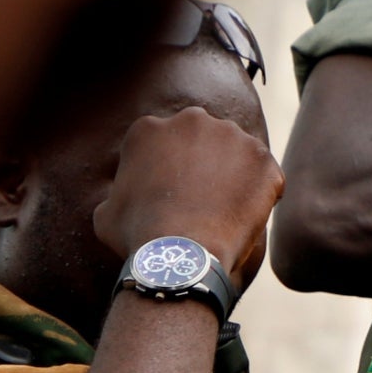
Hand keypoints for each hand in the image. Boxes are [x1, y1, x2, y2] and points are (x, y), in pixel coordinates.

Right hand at [94, 108, 284, 281]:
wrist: (182, 251)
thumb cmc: (139, 235)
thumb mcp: (106, 213)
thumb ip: (119, 193)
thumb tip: (125, 197)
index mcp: (149, 128)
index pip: (163, 142)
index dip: (168, 169)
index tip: (171, 192)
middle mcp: (192, 120)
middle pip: (202, 139)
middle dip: (204, 162)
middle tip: (203, 196)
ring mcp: (232, 136)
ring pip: (236, 153)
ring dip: (234, 175)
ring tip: (226, 209)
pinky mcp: (262, 158)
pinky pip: (265, 174)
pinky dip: (261, 192)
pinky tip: (247, 216)